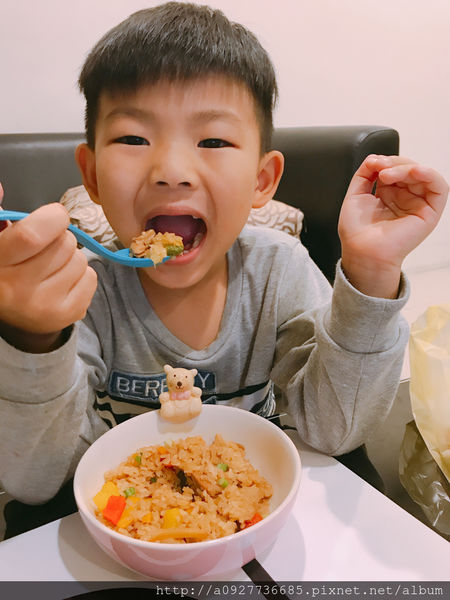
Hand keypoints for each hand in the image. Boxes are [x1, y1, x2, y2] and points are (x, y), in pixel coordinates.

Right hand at [0, 195, 96, 350]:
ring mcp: (45, 307)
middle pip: (65, 244)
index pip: (33, 235)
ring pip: (80, 260)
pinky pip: (91, 277)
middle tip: (44, 248)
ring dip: (70, 257)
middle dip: (60, 238)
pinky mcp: (69, 315)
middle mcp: (19, 290)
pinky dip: (81, 275)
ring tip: (50, 267)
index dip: (52, 217)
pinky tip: (60, 281)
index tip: (52, 216)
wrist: (9, 311)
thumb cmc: (4, 268)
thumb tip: (0, 188)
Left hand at [338, 155, 447, 297]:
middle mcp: (405, 198)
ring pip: (423, 174)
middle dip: (395, 163)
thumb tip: (375, 157)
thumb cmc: (357, 232)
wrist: (362, 251)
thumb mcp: (355, 195)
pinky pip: (439, 188)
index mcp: (389, 194)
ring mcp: (417, 204)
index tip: (372, 164)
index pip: (395, 168)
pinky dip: (429, 174)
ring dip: (406, 167)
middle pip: (409, 168)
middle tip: (380, 169)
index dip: (386, 161)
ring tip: (388, 174)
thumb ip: (364, 173)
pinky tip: (414, 172)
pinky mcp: (429, 213)